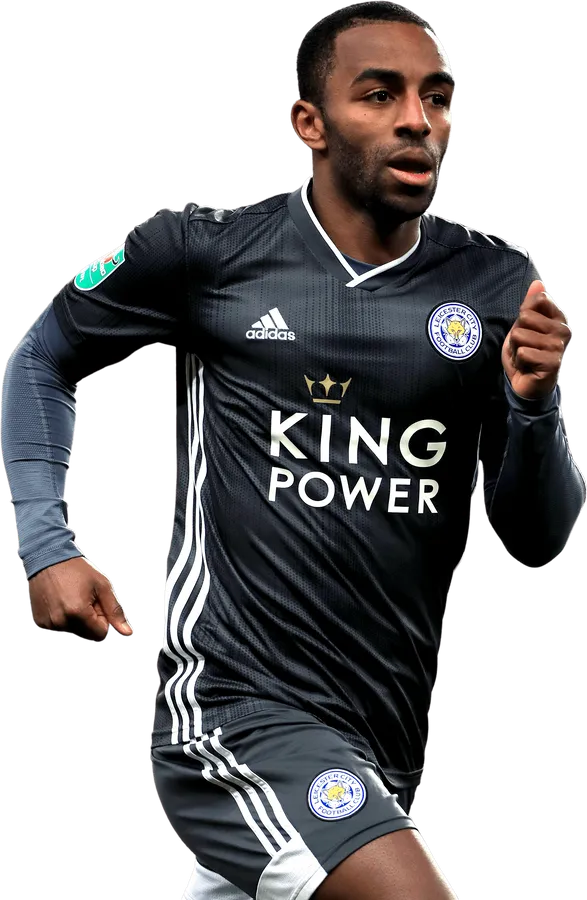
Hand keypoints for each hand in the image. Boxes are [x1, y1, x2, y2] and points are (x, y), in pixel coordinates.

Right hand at [27, 556, 133, 641]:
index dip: (102, 619)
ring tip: (70, 595)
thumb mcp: (102, 586)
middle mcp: (61, 621)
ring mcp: (48, 623)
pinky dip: (62, 616)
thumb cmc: (76, 569)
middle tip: (83, 597)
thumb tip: (127, 632)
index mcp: (78, 613)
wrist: (47, 558)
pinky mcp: (40, 621)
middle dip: (89, 619)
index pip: (100, 634)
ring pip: (72, 630)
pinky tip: (59, 599)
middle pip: (86, 634)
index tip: (96, 602)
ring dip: (75, 618)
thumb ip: (115, 611)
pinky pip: (58, 626)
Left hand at [502, 280, 572, 398]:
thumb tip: (537, 282)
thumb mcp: (524, 325)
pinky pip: (523, 352)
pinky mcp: (552, 363)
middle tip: (524, 346)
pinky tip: (527, 366)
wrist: (526, 382)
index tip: (528, 329)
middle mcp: (563, 330)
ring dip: (516, 349)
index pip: (538, 300)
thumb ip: (530, 304)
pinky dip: (519, 361)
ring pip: (520, 335)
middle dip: (516, 334)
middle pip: (525, 317)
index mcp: (558, 318)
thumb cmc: (526, 352)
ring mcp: (559, 347)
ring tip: (525, 357)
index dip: (523, 315)